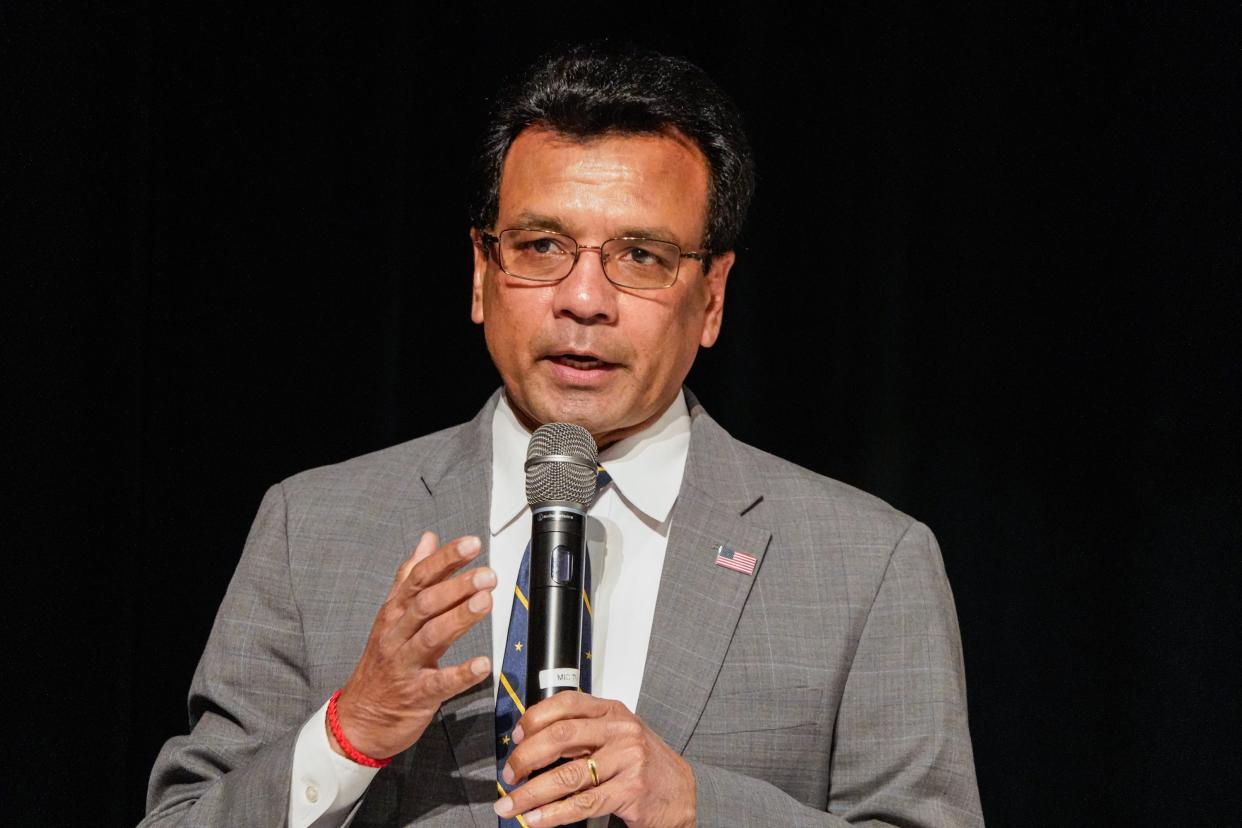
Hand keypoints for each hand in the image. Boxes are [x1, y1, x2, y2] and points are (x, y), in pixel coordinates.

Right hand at [330, 531, 495, 759]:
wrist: (359, 719)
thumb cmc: (381, 664)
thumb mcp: (392, 616)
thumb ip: (411, 576)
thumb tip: (427, 540)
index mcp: (394, 613)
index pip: (419, 578)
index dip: (445, 559)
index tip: (471, 544)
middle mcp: (397, 634)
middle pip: (425, 604)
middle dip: (457, 586)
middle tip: (486, 575)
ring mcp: (405, 664)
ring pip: (432, 636)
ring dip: (460, 618)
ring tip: (486, 602)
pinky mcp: (417, 694)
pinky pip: (440, 682)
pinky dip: (461, 673)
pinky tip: (482, 664)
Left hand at [494, 692, 694, 827]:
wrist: (680, 792)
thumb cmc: (643, 763)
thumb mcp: (616, 736)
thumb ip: (583, 733)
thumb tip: (531, 741)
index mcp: (612, 712)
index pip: (567, 703)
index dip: (535, 718)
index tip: (516, 737)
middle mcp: (621, 731)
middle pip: (561, 737)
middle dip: (526, 758)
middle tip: (509, 774)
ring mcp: (628, 760)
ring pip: (568, 775)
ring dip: (532, 793)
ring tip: (512, 805)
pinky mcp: (631, 790)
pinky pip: (583, 803)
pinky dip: (554, 814)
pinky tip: (537, 820)